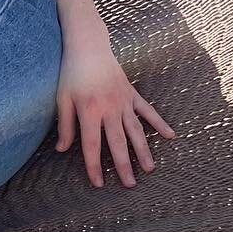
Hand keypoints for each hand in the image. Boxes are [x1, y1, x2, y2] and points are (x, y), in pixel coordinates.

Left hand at [55, 29, 174, 187]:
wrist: (88, 47)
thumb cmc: (71, 73)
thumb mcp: (62, 99)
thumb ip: (65, 126)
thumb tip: (62, 150)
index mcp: (89, 112)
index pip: (92, 146)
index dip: (95, 167)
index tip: (99, 183)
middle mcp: (109, 109)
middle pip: (118, 143)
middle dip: (124, 166)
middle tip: (131, 185)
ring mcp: (123, 101)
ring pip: (136, 131)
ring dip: (144, 151)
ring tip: (150, 169)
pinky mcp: (132, 94)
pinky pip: (148, 111)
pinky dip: (159, 123)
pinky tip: (170, 136)